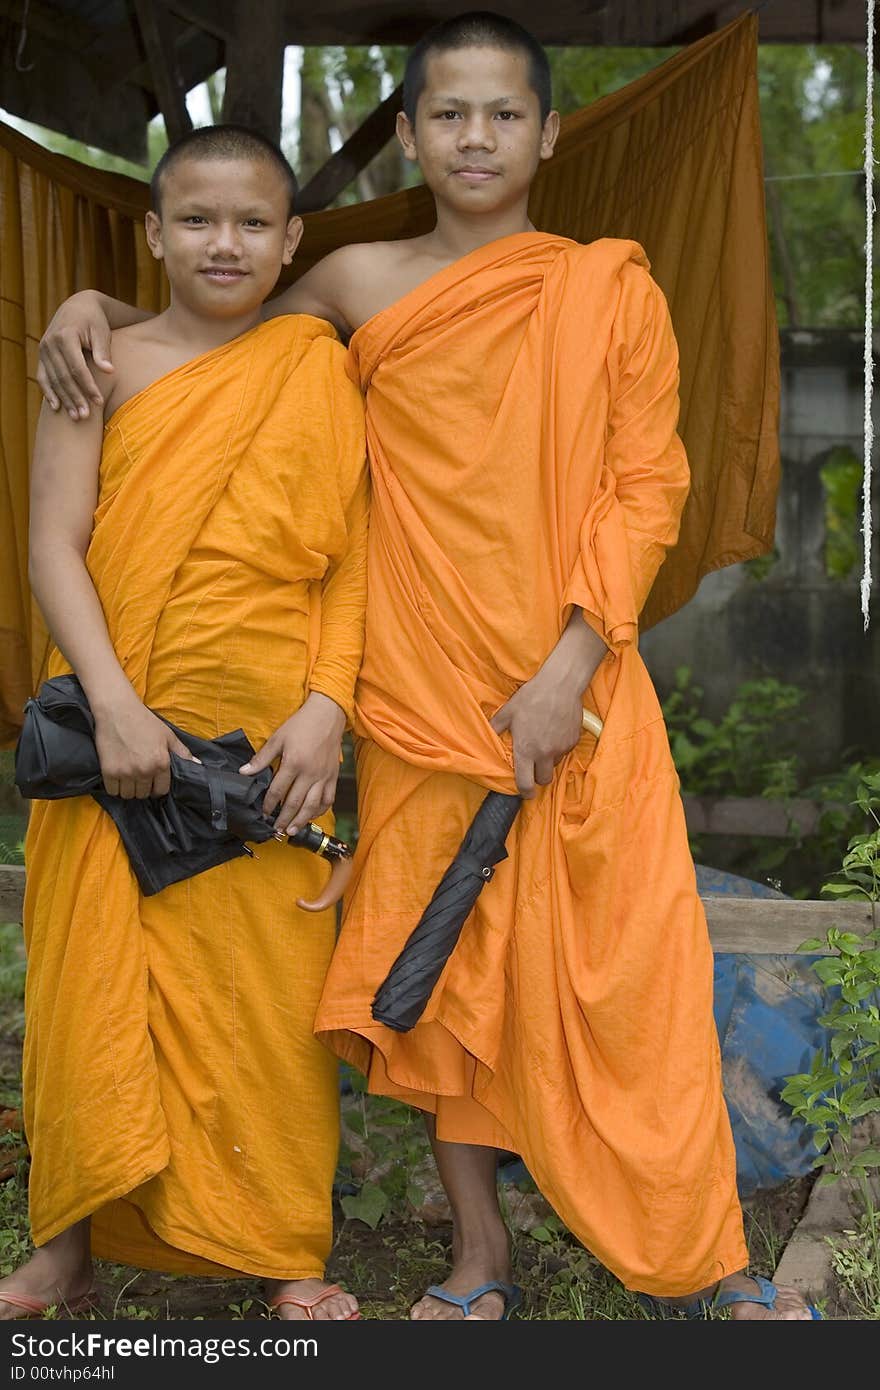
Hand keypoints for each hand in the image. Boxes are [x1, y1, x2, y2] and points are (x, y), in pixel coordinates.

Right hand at [37, 292, 113, 419]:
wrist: (77, 307)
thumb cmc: (94, 321)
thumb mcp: (101, 332)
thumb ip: (103, 351)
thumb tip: (109, 371)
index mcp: (66, 336)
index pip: (77, 367)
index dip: (88, 386)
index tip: (99, 402)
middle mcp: (50, 343)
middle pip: (63, 377)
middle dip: (75, 398)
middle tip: (85, 417)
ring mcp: (44, 350)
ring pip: (52, 380)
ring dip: (64, 400)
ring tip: (76, 417)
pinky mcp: (42, 355)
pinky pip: (42, 377)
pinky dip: (48, 392)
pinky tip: (56, 408)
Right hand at [94, 695, 194, 798]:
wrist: (117, 710)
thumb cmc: (144, 721)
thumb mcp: (168, 735)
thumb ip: (183, 753)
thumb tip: (198, 765)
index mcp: (161, 763)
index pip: (161, 790)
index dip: (158, 787)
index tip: (153, 781)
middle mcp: (144, 771)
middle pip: (144, 794)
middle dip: (143, 787)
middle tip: (139, 775)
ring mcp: (125, 772)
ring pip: (128, 795)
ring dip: (129, 788)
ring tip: (128, 775)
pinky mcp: (108, 772)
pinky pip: (112, 791)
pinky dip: (115, 787)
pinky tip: (117, 775)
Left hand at [238, 693, 345, 834]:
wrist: (327, 715)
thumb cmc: (301, 725)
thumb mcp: (277, 738)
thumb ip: (261, 758)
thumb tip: (244, 772)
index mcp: (293, 763)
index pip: (278, 790)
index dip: (269, 804)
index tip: (264, 813)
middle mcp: (309, 773)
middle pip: (295, 802)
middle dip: (284, 818)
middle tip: (276, 830)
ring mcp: (323, 776)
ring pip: (312, 805)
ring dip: (301, 820)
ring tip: (292, 830)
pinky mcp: (333, 776)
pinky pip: (328, 799)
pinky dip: (320, 810)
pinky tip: (311, 816)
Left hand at [489, 670, 585, 797]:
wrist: (560, 685)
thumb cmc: (532, 697)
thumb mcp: (508, 712)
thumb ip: (495, 728)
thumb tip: (487, 735)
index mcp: (526, 750)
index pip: (525, 783)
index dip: (524, 792)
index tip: (525, 793)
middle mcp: (545, 753)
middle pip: (544, 780)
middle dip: (538, 778)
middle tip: (533, 767)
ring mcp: (561, 748)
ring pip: (555, 765)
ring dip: (549, 761)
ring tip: (543, 742)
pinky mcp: (573, 741)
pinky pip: (565, 751)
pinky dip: (559, 747)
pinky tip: (554, 731)